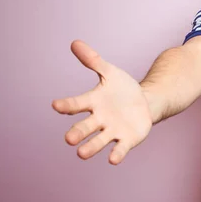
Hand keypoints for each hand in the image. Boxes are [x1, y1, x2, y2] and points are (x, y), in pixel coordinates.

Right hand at [52, 40, 152, 164]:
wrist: (145, 103)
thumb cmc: (122, 89)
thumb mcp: (110, 72)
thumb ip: (93, 60)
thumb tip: (75, 42)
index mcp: (93, 102)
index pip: (77, 103)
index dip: (67, 105)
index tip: (55, 105)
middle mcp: (99, 119)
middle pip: (85, 127)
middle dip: (77, 133)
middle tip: (69, 139)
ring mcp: (112, 131)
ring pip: (98, 141)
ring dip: (91, 147)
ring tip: (81, 153)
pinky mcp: (126, 139)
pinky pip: (120, 148)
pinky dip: (116, 154)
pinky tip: (113, 159)